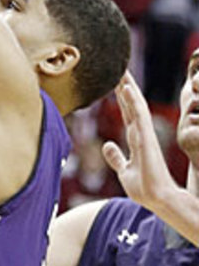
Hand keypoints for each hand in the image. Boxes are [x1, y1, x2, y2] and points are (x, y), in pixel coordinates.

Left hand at [103, 72, 176, 210]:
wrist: (158, 200)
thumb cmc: (144, 188)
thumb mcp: (124, 171)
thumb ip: (117, 157)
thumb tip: (107, 145)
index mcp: (136, 138)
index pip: (128, 112)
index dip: (121, 96)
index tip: (115, 79)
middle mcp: (141, 133)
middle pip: (132, 104)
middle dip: (125, 85)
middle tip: (118, 65)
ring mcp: (145, 135)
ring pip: (136, 105)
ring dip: (128, 87)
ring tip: (121, 69)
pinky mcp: (147, 140)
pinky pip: (139, 116)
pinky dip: (133, 101)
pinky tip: (127, 88)